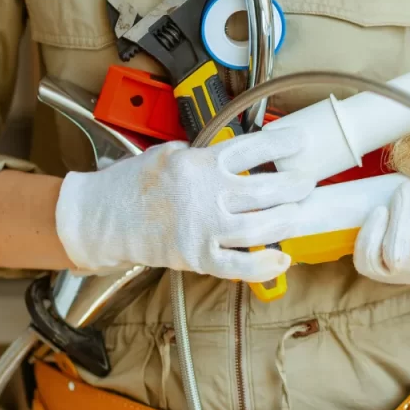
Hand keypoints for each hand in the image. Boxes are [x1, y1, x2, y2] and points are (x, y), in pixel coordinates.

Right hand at [54, 128, 313, 280]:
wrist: (102, 219)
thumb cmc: (133, 185)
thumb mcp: (167, 154)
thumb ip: (203, 154)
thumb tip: (238, 155)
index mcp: (198, 164)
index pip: (250, 149)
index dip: (282, 144)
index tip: (301, 142)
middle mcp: (204, 195)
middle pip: (265, 191)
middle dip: (295, 186)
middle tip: (307, 183)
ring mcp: (202, 229)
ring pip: (260, 228)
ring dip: (286, 221)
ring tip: (299, 213)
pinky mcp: (197, 258)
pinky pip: (239, 266)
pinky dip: (264, 266)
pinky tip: (282, 259)